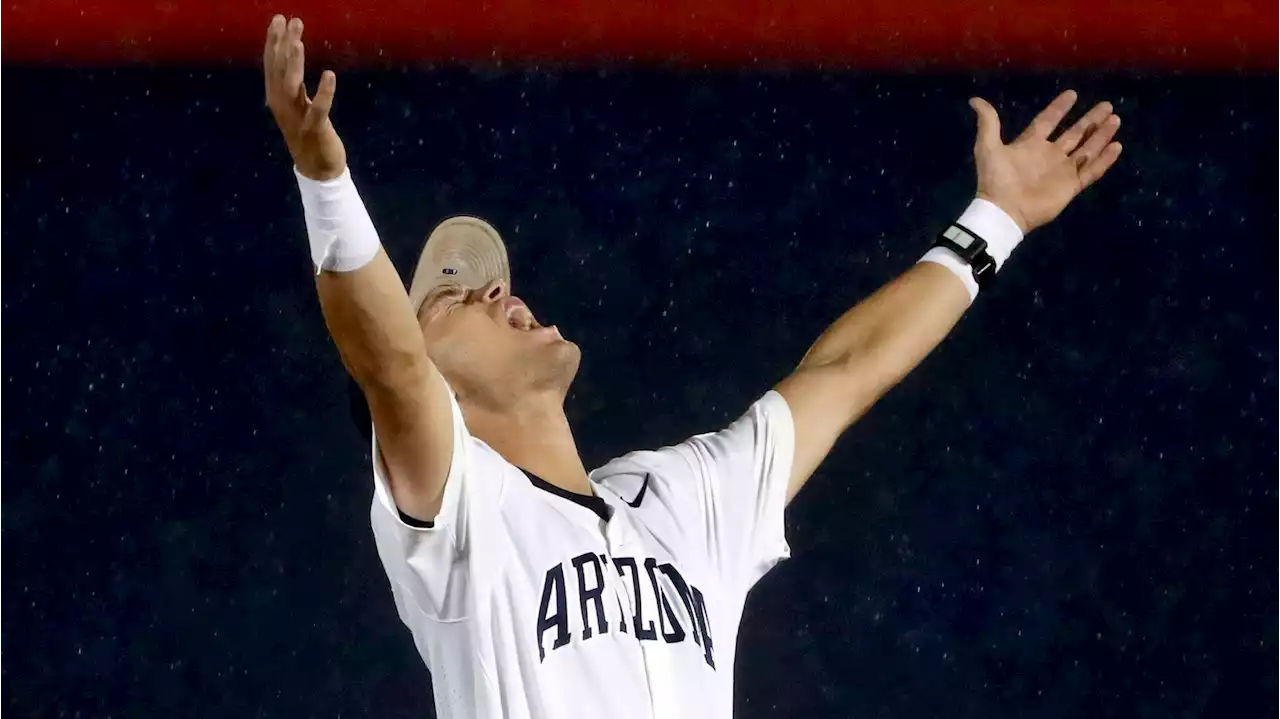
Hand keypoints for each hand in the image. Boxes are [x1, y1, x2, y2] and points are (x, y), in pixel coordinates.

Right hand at [263, 15, 345, 180]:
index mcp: (277, 99)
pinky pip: (318, 109)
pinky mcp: (315, 130)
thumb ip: (292, 84)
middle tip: (290, 20)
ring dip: (295, 64)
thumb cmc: (309, 135)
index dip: (274, 42)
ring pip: (292, 87)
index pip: (272, 65)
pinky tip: (329, 74)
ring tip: (299, 42)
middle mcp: (282, 106)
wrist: (317, 170)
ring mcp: (296, 119)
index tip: (279, 20)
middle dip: (283, 44)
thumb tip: (290, 58)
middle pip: (280, 70)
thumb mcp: (297, 106)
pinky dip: (324, 92)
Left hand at [969, 90, 1121, 232]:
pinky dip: (1104, 160)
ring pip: (1087, 149)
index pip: (1048, 121)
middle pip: (1074, 133)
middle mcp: (1049, 155)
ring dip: (1101, 135)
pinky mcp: (1071, 186)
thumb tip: (974, 100)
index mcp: (1030, 144)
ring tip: (1115, 119)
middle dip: (1090, 120)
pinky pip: (1091, 171)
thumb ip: (987, 123)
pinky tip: (1117, 146)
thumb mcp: (987, 147)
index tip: (1073, 94)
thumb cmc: (996, 179)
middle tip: (1107, 105)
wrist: (1004, 210)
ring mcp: (1062, 171)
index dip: (1059, 108)